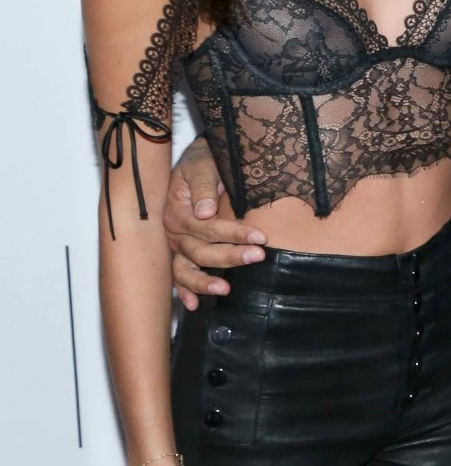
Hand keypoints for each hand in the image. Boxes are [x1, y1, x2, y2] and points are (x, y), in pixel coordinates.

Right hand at [161, 138, 263, 308]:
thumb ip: (203, 186)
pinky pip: (177, 275)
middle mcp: (174, 231)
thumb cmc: (202, 160)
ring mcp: (176, 244)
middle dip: (229, 256)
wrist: (195, 159)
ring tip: (225, 289)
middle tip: (258, 257)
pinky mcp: (180, 252)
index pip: (208, 227)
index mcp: (178, 210)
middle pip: (200, 250)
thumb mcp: (202, 163)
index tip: (261, 237)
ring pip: (185, 268)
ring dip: (204, 281)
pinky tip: (194, 306)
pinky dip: (184, 291)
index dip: (234, 233)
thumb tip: (205, 211)